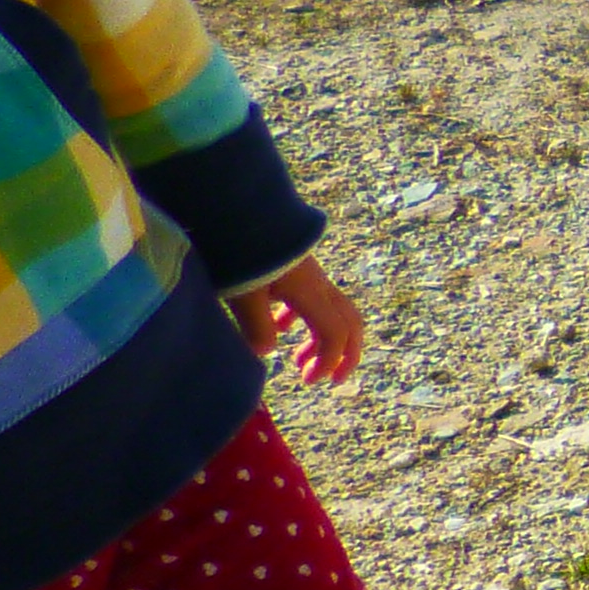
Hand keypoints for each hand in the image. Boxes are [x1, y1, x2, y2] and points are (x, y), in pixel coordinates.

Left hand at [228, 252, 365, 382]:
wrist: (238, 208)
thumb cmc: (239, 250)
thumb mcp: (242, 291)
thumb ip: (255, 325)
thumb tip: (267, 353)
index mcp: (309, 292)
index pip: (334, 333)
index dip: (328, 361)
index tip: (307, 381)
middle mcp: (318, 284)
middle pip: (350, 322)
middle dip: (346, 354)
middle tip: (331, 380)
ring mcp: (311, 275)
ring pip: (335, 312)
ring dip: (325, 340)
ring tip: (300, 360)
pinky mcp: (298, 270)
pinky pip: (316, 299)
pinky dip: (307, 320)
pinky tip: (282, 326)